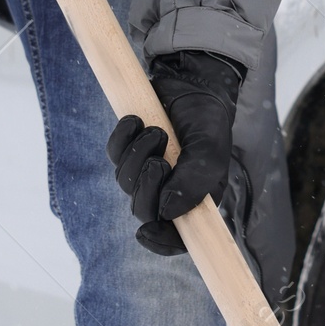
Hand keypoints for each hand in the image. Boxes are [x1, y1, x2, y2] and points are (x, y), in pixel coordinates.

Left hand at [107, 51, 243, 255]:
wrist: (194, 84)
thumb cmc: (209, 122)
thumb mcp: (210, 152)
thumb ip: (193, 182)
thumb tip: (166, 212)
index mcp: (194, 201)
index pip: (175, 237)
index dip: (160, 241)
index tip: (145, 233)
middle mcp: (168, 190)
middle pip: (143, 210)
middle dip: (145, 188)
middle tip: (158, 161)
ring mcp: (146, 170)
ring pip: (125, 181)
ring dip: (136, 155)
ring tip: (157, 131)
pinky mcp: (129, 148)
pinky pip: (114, 153)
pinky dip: (122, 137)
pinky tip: (135, 121)